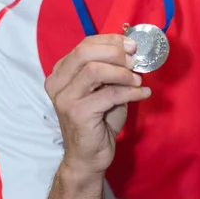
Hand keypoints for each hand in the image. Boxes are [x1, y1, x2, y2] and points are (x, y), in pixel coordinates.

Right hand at [44, 34, 150, 176]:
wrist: (88, 158)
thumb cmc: (98, 121)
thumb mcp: (103, 89)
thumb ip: (111, 70)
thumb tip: (132, 52)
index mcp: (61, 72)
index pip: (84, 44)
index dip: (110, 41)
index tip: (131, 45)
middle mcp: (57, 82)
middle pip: (84, 52)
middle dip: (114, 52)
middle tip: (135, 60)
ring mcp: (65, 98)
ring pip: (94, 70)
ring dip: (122, 72)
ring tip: (138, 80)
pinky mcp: (77, 113)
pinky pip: (108, 94)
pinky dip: (130, 91)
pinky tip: (142, 94)